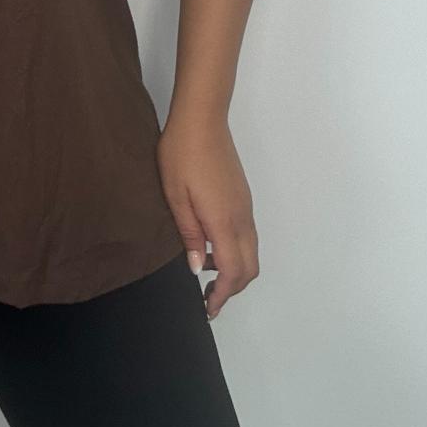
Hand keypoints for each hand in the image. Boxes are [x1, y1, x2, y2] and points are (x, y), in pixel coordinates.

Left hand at [155, 115, 258, 320]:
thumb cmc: (181, 153)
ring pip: (250, 252)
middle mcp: (241, 218)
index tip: (208, 309)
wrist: (202, 118)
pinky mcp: (243, 196)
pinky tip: (208, 243)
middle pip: (249, 268)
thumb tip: (196, 267)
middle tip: (207, 297)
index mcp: (224, 221)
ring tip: (202, 270)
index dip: (222, 296)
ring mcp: (245, 206)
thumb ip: (189, 234)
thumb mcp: (175, 196)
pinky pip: (246, 235)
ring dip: (233, 269)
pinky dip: (234, 250)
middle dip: (231, 288)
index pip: (232, 272)